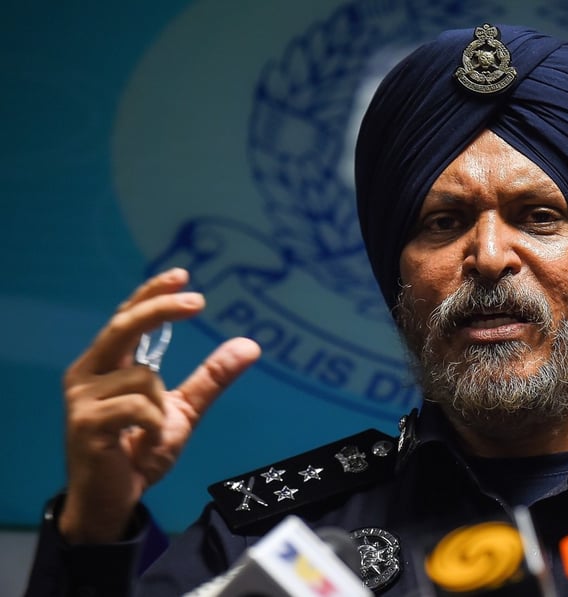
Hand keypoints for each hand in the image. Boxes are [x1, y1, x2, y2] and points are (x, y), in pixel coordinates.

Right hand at [59, 268, 260, 542]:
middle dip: (159, 309)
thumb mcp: (183, 410)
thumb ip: (211, 378)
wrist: (112, 501)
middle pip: (123, 326)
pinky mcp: (86, 424)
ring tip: (148, 434)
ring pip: (143, 377)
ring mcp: (82, 399)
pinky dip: (156, 425)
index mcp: (105, 365)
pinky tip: (143, 442)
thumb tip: (250, 344)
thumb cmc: (140, 451)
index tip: (182, 275)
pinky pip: (140, 409)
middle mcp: (87, 374)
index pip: (126, 317)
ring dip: (162, 406)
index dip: (151, 294)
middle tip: (198, 301)